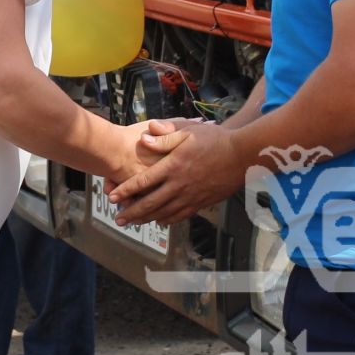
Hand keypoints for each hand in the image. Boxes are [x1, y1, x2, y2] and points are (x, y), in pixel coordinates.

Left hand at [110, 121, 251, 226]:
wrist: (242, 156)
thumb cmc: (215, 140)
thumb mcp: (189, 131)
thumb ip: (165, 136)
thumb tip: (143, 139)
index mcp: (173, 166)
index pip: (143, 181)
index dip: (126, 190)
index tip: (112, 196)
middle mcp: (179, 184)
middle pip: (150, 203)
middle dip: (132, 212)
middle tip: (117, 219)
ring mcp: (191, 196)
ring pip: (164, 212)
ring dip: (146, 219)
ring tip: (133, 223)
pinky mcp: (202, 202)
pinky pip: (181, 215)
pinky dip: (168, 220)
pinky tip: (160, 222)